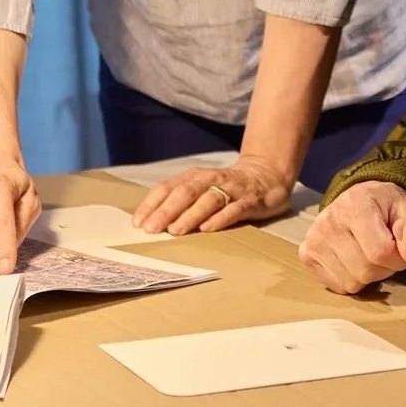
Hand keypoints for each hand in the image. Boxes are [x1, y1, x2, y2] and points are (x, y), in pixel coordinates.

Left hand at [133, 155, 294, 234]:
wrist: (267, 175)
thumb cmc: (226, 187)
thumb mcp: (202, 188)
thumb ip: (181, 201)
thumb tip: (151, 222)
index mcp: (195, 176)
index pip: (168, 187)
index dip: (152, 204)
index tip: (138, 223)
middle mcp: (211, 179)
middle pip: (186, 192)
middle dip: (167, 210)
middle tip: (152, 229)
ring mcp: (232, 189)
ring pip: (208, 200)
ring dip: (191, 215)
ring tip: (176, 230)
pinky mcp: (251, 200)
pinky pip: (234, 209)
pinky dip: (220, 218)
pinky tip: (208, 229)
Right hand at [298, 182, 405, 294]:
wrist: (354, 201)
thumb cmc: (382, 206)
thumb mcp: (403, 207)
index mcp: (354, 205)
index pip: (380, 252)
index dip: (398, 259)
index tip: (400, 249)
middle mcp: (328, 222)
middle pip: (366, 270)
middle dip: (384, 268)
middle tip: (385, 252)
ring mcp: (314, 240)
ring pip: (353, 282)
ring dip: (368, 276)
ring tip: (369, 255)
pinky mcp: (306, 256)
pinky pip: (339, 286)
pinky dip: (352, 280)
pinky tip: (353, 260)